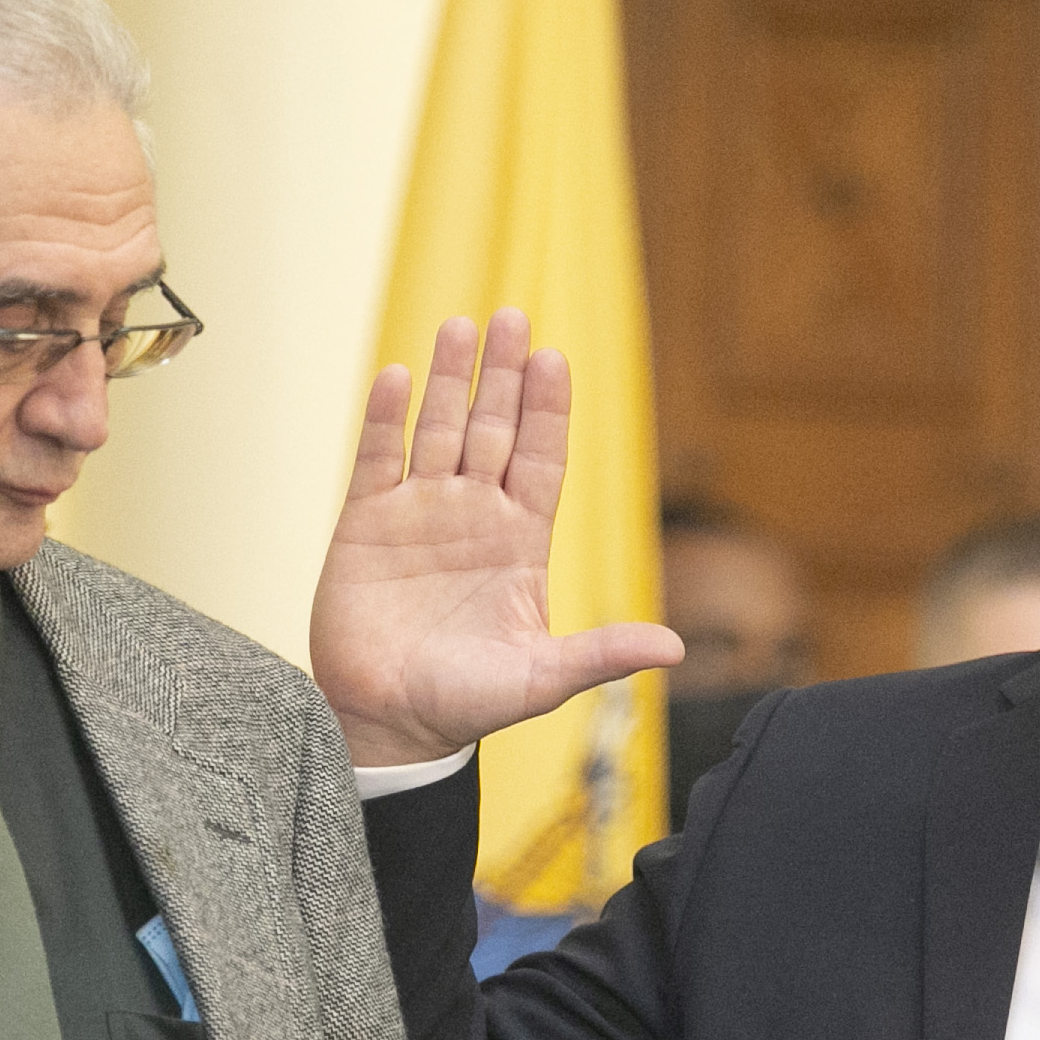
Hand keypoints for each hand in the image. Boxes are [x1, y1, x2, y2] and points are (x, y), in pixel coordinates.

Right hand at [310, 308, 681, 766]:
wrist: (389, 723)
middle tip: (513, 317)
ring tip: (461, 326)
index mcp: (520, 541)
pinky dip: (384, 419)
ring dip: (449, 379)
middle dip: (504, 375)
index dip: (547, 410)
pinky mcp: (365, 524)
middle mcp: (472, 515)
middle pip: (493, 428)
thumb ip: (602, 654)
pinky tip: (396, 377)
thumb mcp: (542, 679)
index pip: (540, 458)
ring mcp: (418, 513)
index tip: (555, 360)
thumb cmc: (467, 703)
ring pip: (438, 429)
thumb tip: (675, 649)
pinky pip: (377, 459)